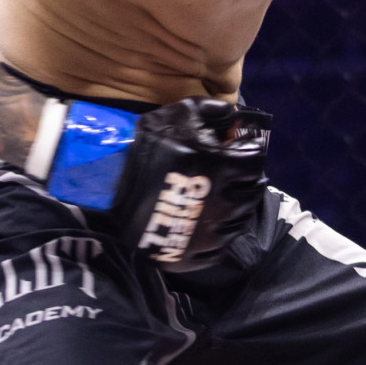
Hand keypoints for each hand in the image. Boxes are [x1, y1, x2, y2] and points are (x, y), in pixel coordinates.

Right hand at [42, 97, 271, 270]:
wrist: (109, 179)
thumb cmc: (149, 142)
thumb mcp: (184, 113)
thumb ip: (217, 111)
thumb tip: (237, 117)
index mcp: (224, 167)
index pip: (256, 161)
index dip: (252, 151)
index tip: (245, 148)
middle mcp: (223, 202)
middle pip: (253, 192)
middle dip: (249, 178)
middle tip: (239, 172)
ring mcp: (207, 232)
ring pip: (240, 222)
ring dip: (239, 207)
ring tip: (229, 196)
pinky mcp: (191, 253)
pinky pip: (220, 249)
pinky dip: (223, 235)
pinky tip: (215, 222)